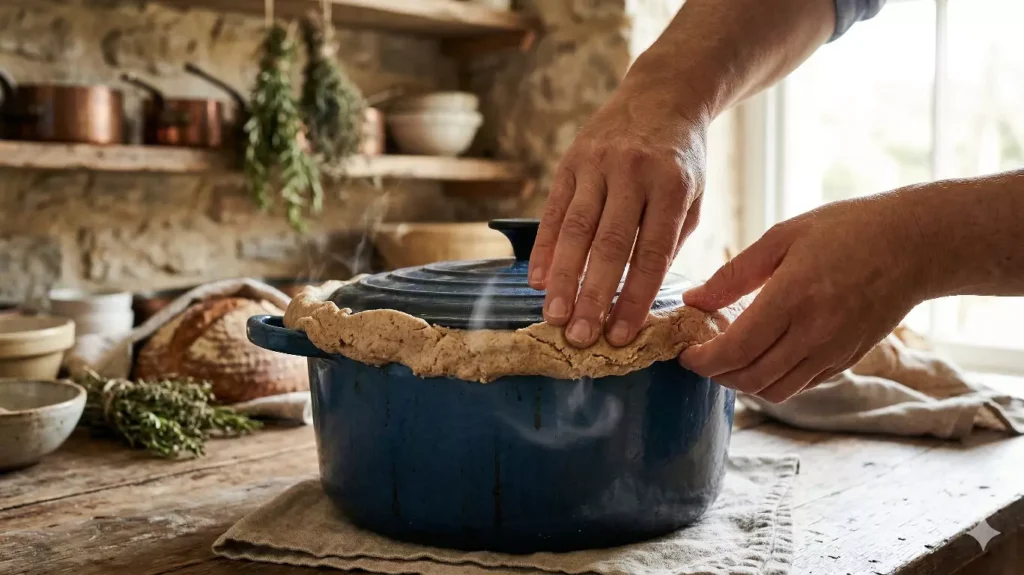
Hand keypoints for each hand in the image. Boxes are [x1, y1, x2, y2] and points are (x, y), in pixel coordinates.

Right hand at [528, 66, 710, 348]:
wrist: (662, 94)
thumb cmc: (682, 160)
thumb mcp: (693, 196)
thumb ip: (668, 241)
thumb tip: (637, 296)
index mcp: (671, 185)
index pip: (651, 253)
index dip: (634, 297)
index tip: (620, 336)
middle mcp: (632, 173)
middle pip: (609, 245)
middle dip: (593, 296)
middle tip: (580, 338)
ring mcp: (597, 164)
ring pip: (576, 230)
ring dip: (563, 279)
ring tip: (554, 317)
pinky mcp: (570, 161)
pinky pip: (554, 210)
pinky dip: (545, 248)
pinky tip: (537, 281)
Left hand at [679, 192, 932, 402]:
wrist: (916, 245)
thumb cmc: (846, 230)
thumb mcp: (782, 237)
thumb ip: (733, 274)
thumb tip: (693, 301)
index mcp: (793, 298)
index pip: (735, 350)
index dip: (702, 360)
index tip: (685, 353)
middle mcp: (814, 334)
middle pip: (750, 378)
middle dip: (716, 375)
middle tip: (700, 357)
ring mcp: (834, 351)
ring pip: (775, 390)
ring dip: (743, 383)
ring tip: (728, 359)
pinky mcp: (847, 360)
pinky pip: (801, 386)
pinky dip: (773, 381)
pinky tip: (762, 357)